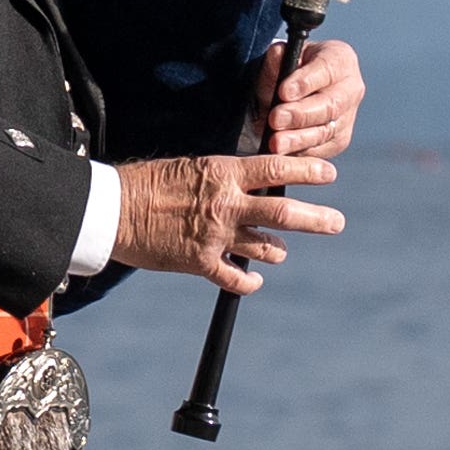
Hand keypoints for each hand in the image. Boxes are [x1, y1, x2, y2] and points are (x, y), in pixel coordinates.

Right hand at [112, 153, 342, 296]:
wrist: (112, 209)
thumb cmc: (148, 183)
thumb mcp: (192, 168)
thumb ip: (226, 177)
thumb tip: (253, 180)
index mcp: (223, 173)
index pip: (276, 169)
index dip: (307, 172)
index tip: (329, 175)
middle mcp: (225, 204)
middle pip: (283, 214)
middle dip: (317, 219)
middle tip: (337, 222)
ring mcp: (214, 235)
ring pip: (265, 247)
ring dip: (277, 250)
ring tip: (279, 250)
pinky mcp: (200, 262)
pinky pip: (236, 278)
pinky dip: (250, 281)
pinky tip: (254, 280)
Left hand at [259, 37, 364, 160]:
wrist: (291, 93)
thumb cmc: (287, 72)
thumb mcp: (279, 60)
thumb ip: (277, 57)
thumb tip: (278, 54)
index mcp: (341, 60)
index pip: (327, 69)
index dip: (305, 82)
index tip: (283, 92)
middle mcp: (351, 89)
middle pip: (331, 105)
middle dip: (301, 114)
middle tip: (275, 119)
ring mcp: (348, 116)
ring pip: (326, 131)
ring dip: (299, 139)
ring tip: (275, 142)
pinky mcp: (340, 139)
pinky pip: (322, 149)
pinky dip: (302, 152)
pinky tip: (283, 152)